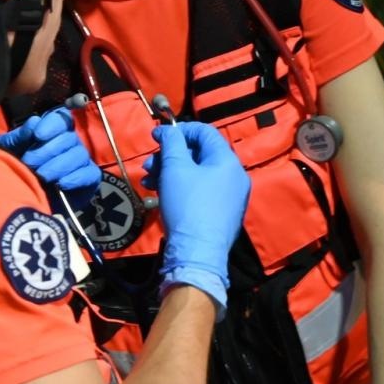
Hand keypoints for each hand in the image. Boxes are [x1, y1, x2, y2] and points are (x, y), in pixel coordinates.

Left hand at [0, 107, 100, 194]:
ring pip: (79, 154)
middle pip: (69, 137)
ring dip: (58, 165)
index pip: (61, 119)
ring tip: (41, 176)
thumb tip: (34, 122)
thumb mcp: (10, 152)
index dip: (52, 124)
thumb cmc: (16, 172)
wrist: (22, 203)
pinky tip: (60, 183)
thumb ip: (19, 137)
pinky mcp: (89, 180)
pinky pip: (90, 173)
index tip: (38, 135)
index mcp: (52, 133)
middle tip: (30, 162)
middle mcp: (70, 144)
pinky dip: (76, 177)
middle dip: (47, 150)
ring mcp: (81, 161)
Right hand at [142, 121, 250, 315]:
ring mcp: (230, 197)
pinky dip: (180, 188)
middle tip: (149, 163)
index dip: (179, 130)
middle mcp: (234, 176)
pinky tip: (160, 195)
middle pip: (199, 155)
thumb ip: (172, 142)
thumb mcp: (175, 168)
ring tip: (149, 181)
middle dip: (170, 156)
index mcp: (228, 161)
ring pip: (196, 174)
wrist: (197, 253)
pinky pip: (200, 191)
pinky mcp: (221, 214)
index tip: (156, 136)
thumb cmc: (187, 204)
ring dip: (170, 173)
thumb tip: (168, 130)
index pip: (205, 133)